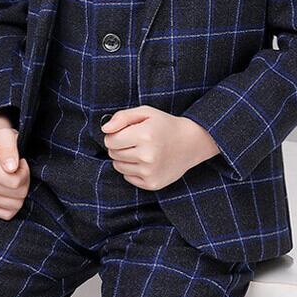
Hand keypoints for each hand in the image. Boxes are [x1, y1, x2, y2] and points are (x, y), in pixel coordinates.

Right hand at [0, 123, 29, 219]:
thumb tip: (11, 167)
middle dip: (24, 182)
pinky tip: (9, 191)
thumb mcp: (6, 136)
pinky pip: (8, 214)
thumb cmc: (0, 145)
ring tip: (13, 178)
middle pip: (18, 195)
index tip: (19, 162)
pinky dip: (13, 204)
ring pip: (15, 206)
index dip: (24, 171)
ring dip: (19, 193)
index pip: (16, 182)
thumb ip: (10, 148)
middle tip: (17, 171)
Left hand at [101, 105, 220, 189]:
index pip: (110, 140)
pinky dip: (132, 169)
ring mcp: (150, 172)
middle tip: (135, 140)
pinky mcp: (152, 183)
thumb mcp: (146, 113)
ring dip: (124, 158)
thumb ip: (122, 117)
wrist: (191, 143)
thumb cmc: (165, 125)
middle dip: (119, 146)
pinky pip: (128, 177)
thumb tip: (105, 129)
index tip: (125, 132)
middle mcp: (147, 155)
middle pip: (113, 153)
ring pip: (118, 166)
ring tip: (141, 150)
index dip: (115, 135)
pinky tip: (146, 162)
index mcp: (145, 135)